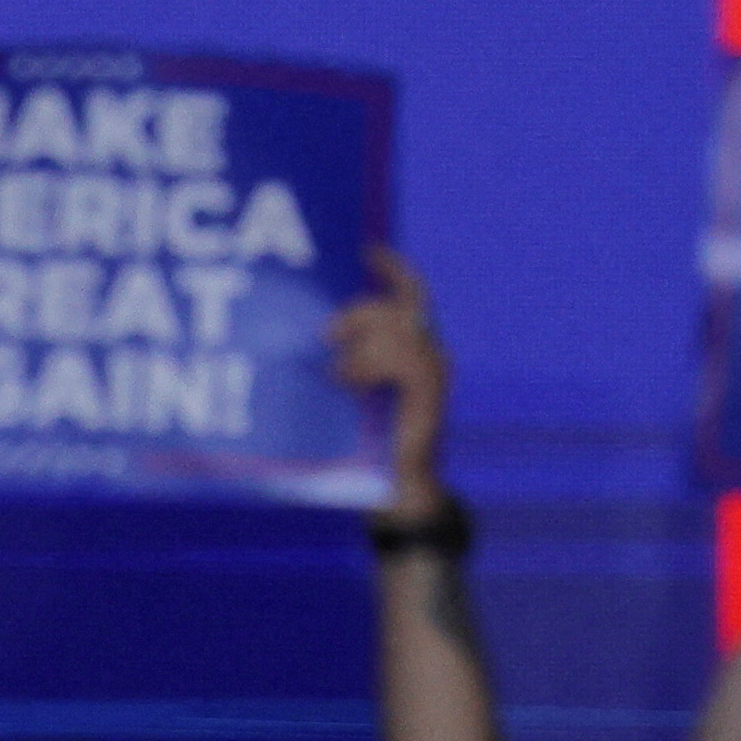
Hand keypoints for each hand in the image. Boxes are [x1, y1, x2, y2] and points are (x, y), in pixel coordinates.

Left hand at [327, 245, 452, 513]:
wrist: (396, 491)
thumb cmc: (367, 448)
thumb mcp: (348, 397)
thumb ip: (342, 365)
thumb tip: (306, 339)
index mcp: (412, 349)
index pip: (409, 294)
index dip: (392, 268)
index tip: (367, 248)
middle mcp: (430, 353)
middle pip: (397, 307)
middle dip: (360, 313)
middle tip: (326, 336)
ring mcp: (434, 369)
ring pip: (397, 332)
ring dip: (360, 350)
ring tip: (337, 376)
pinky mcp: (430, 390)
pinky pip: (401, 359)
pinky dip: (370, 366)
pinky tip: (349, 383)